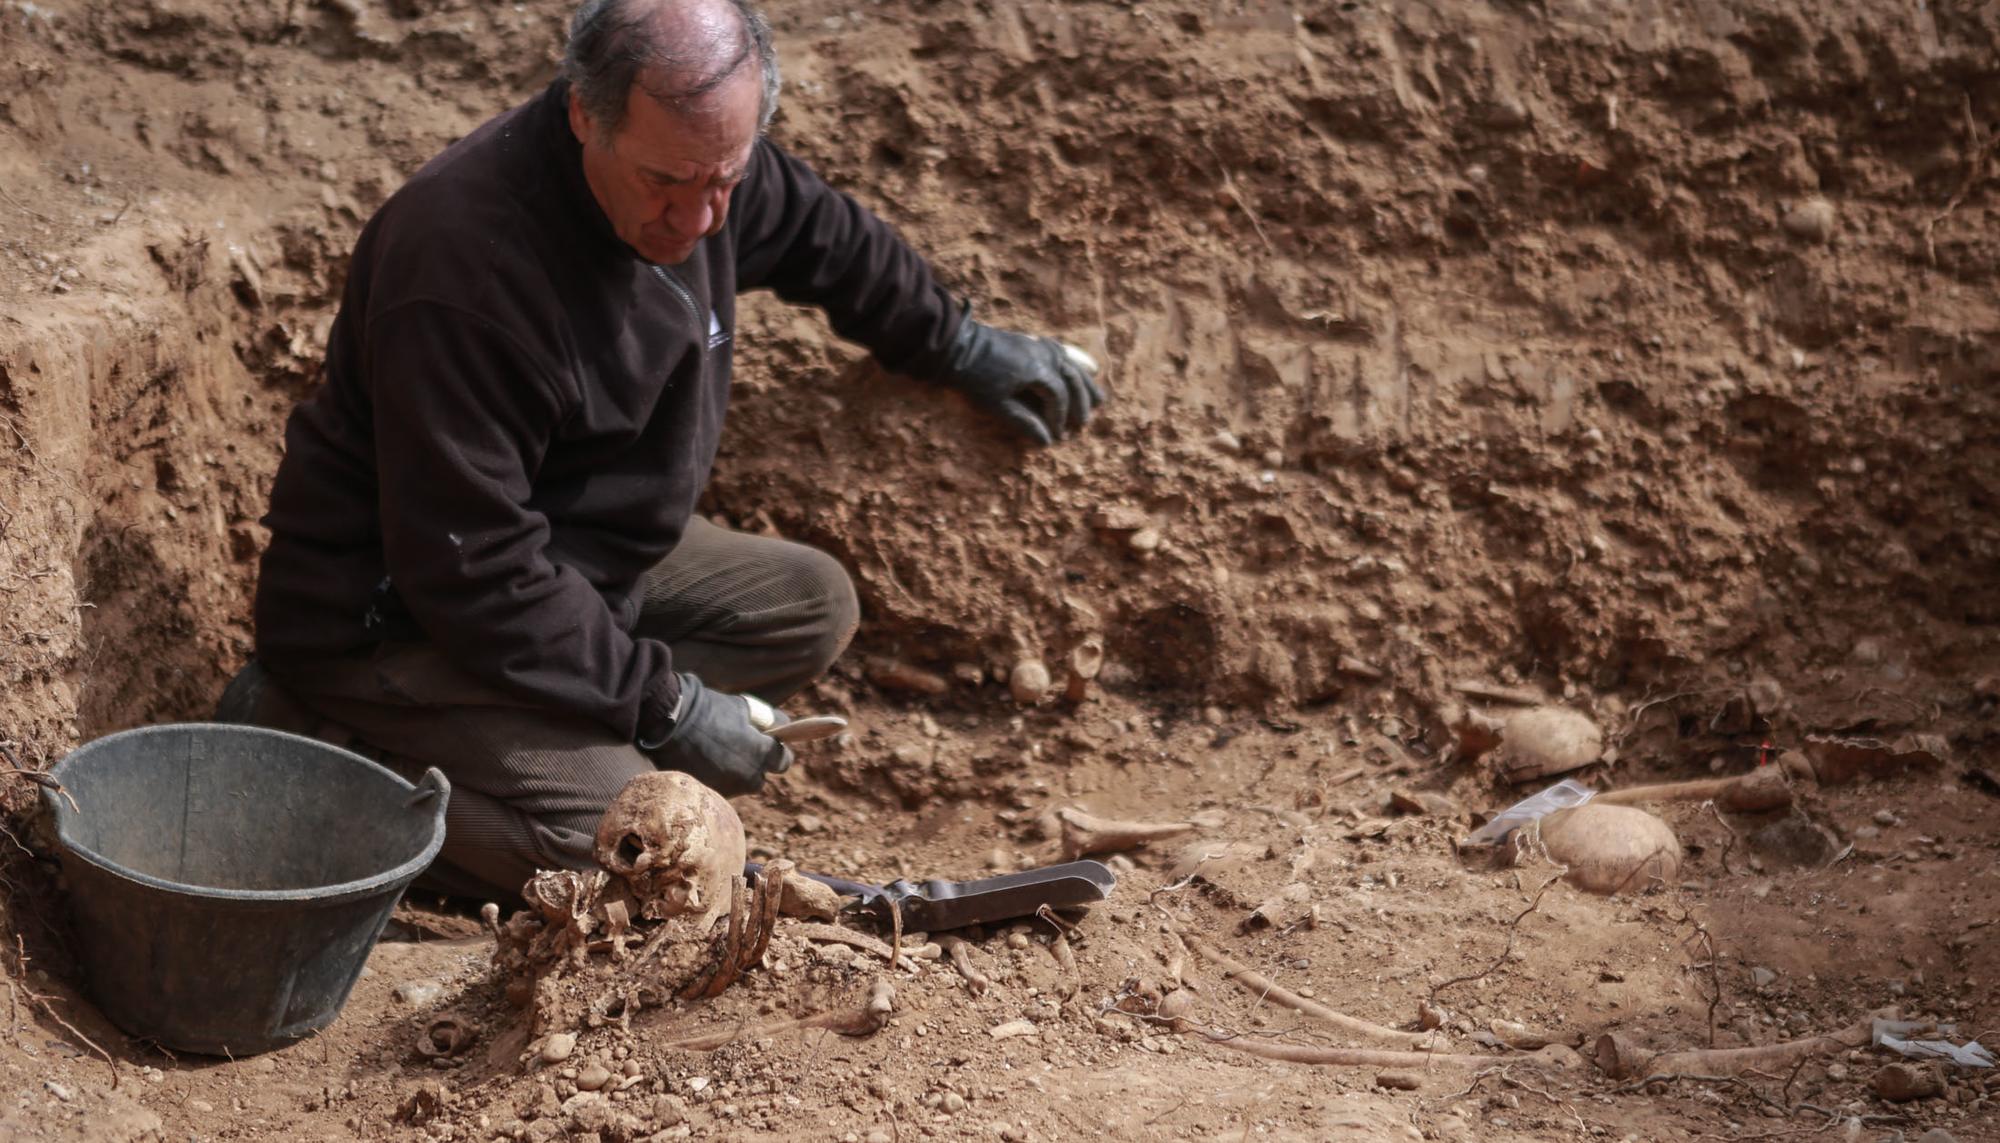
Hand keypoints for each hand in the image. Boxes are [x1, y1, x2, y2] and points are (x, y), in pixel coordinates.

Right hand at [642, 673, 792, 795]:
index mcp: (761, 754)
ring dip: (733, 773)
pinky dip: (714, 778)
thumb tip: (782, 725)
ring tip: (714, 752)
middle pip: (759, 777)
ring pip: (737, 784)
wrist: (667, 723)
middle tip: (738, 747)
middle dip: (753, 765)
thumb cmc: (708, 710)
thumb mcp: (743, 707)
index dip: (778, 752)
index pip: (783, 761)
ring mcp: (726, 789)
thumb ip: (767, 720)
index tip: (769, 744)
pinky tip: (701, 761)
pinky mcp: (707, 793)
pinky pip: (718, 788)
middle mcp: (747, 777)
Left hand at [935, 318, 1105, 444]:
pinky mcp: (1033, 341)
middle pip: (1072, 380)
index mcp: (1037, 370)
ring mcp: (1040, 345)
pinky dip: (1077, 361)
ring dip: (1085, 384)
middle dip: (1080, 404)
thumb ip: (1024, 422)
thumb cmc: (974, 378)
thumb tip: (1046, 442)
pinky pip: (1063, 352)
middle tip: (1082, 425)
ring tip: (1098, 401)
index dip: (1060, 418)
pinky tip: (1089, 368)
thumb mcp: (997, 405)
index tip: (1058, 436)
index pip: (1059, 397)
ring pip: (1072, 365)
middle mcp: (1044, 355)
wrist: (956, 346)